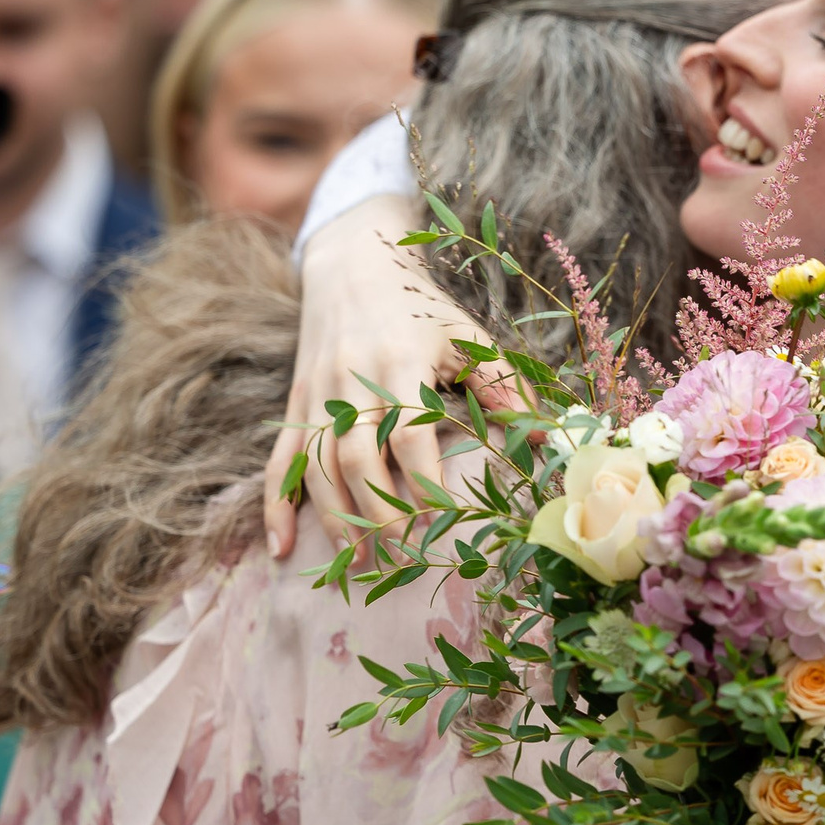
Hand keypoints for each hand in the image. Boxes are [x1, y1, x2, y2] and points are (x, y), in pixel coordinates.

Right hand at [260, 193, 482, 556]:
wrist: (352, 265)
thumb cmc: (421, 308)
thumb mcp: (468, 336)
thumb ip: (505, 388)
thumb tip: (547, 439)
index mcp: (400, 362)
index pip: (407, 432)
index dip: (422, 480)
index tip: (439, 522)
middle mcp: (351, 379)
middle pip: (356, 457)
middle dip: (378, 513)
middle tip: (404, 556)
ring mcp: (316, 393)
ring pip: (318, 465)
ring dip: (336, 518)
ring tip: (361, 560)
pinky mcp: (296, 404)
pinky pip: (281, 460)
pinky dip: (277, 505)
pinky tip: (282, 547)